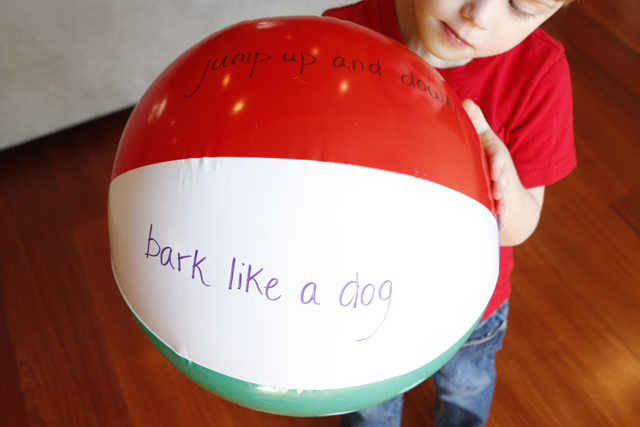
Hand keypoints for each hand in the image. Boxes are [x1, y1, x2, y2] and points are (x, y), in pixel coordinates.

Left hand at [462, 99, 509, 230]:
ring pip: (502, 197)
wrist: (506, 183)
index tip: (495, 174)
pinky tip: (498, 227)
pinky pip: (499, 211)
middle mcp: (501, 174)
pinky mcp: (497, 204)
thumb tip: (465, 101)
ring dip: (501, 203)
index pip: (499, 159)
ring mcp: (500, 190)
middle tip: (498, 193)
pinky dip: (500, 217)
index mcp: (497, 157)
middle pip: (502, 180)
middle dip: (501, 186)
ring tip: (499, 210)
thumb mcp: (486, 140)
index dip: (497, 166)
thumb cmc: (491, 160)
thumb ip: (477, 122)